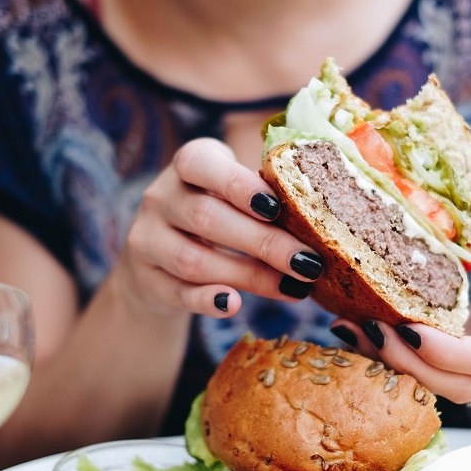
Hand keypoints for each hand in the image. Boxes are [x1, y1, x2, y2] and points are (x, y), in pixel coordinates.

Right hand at [114, 138, 324, 317]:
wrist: (157, 260)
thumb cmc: (217, 217)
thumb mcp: (232, 194)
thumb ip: (265, 196)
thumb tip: (324, 218)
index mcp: (188, 164)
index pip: (201, 164)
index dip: (238, 185)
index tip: (277, 207)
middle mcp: (160, 197)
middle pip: (207, 218)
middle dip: (264, 242)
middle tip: (309, 263)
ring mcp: (147, 239)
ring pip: (194, 259)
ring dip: (249, 276)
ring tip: (293, 289)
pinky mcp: (146, 280)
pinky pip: (176, 292)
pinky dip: (206, 300)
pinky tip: (234, 305)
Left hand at [330, 216, 470, 403]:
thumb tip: (420, 211)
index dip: (445, 352)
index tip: (405, 327)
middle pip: (464, 385)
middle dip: (409, 363)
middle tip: (366, 329)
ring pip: (450, 389)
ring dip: (398, 366)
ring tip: (353, 332)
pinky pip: (442, 380)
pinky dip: (403, 362)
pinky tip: (366, 337)